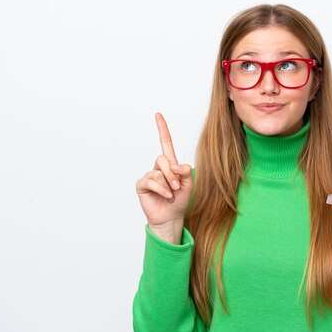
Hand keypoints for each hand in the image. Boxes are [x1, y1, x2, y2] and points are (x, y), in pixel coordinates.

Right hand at [135, 112, 193, 229]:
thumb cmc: (180, 200)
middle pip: (163, 158)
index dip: (162, 129)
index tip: (158, 114)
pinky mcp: (142, 185)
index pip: (165, 143)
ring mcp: (149, 176)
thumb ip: (186, 173)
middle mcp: (158, 168)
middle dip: (172, 173)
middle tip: (178, 186)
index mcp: (170, 164)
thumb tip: (179, 165)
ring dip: (168, 184)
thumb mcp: (189, 185)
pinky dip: (161, 188)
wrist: (171, 216)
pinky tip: (165, 195)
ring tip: (172, 194)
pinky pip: (151, 181)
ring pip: (158, 171)